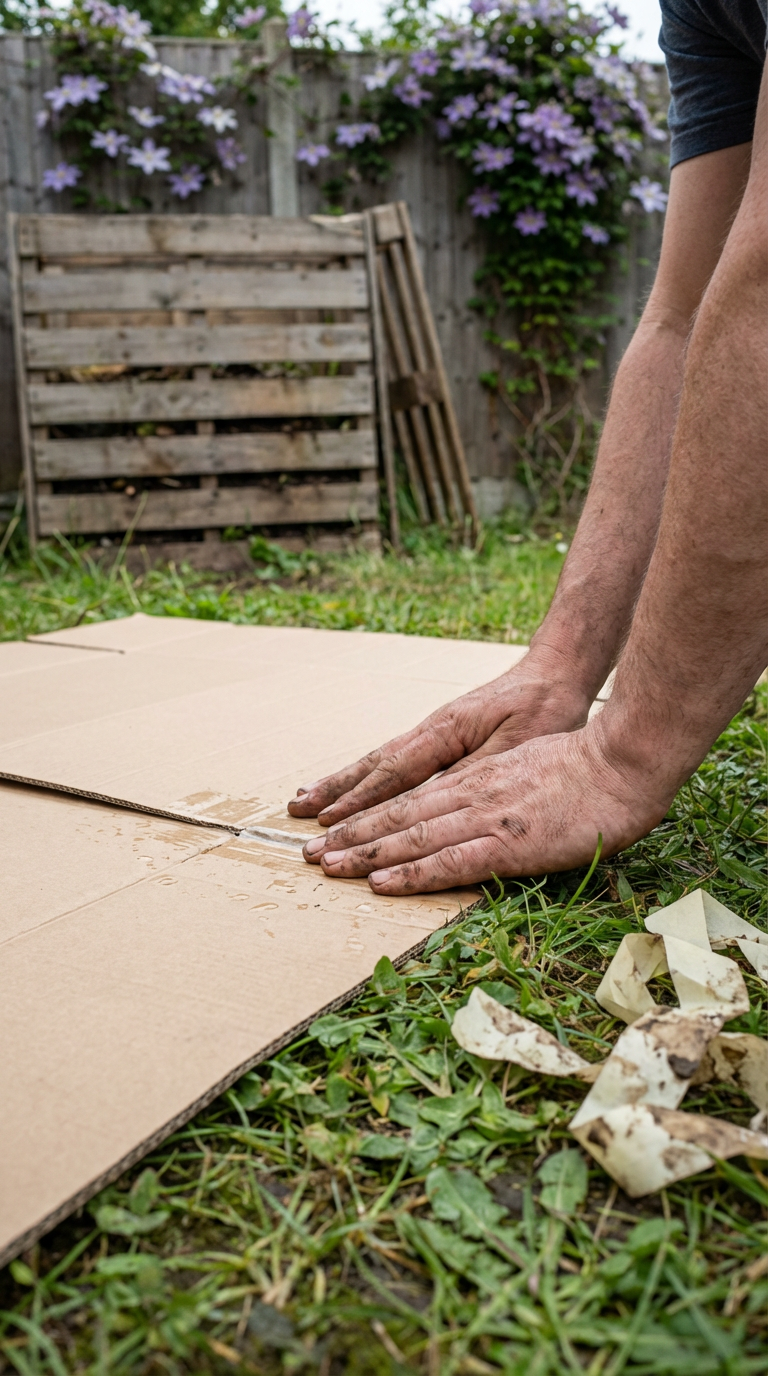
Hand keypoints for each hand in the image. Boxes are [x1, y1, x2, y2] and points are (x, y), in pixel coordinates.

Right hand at [287, 649, 592, 826]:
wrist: (556, 671)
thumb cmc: (543, 709)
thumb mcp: (516, 746)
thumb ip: (471, 774)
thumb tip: (429, 800)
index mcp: (445, 733)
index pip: (393, 774)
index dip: (360, 803)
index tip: (328, 824)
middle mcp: (430, 730)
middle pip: (372, 766)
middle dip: (335, 795)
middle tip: (295, 816)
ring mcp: (433, 732)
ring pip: (377, 761)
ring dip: (341, 784)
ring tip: (305, 799)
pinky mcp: (442, 735)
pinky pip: (393, 760)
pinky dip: (366, 776)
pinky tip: (354, 786)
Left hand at [298, 712, 676, 892]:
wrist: (624, 762)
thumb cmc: (590, 770)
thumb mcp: (531, 773)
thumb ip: (501, 794)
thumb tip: (480, 817)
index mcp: (477, 780)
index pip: (411, 799)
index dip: (370, 817)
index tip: (336, 831)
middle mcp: (471, 794)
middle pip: (399, 816)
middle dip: (352, 837)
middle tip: (311, 855)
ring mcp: (487, 818)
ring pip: (412, 836)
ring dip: (365, 853)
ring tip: (326, 867)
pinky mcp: (509, 843)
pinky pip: (449, 862)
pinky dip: (410, 873)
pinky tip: (381, 883)